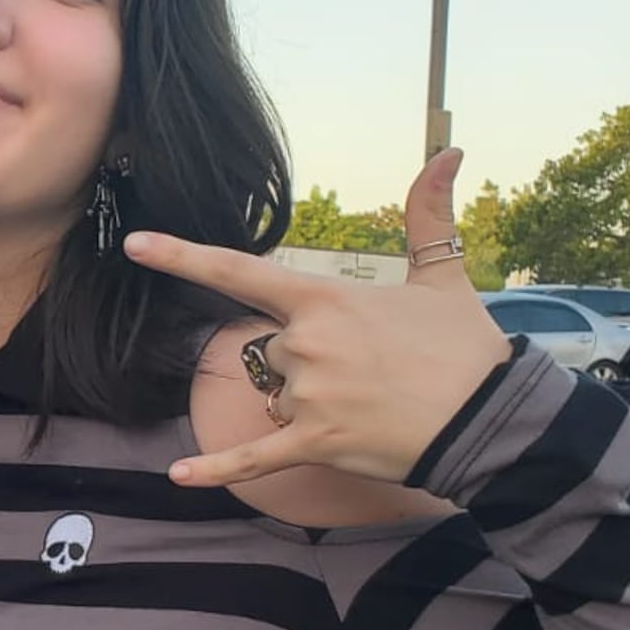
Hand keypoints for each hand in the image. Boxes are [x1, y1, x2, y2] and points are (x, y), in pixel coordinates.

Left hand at [125, 149, 509, 487]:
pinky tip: (178, 476)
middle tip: (372, 371)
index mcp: (324, 298)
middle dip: (309, 361)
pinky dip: (217, 470)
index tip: (135, 244)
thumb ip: (428, 215)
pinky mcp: (316, 443)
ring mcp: (307, 395)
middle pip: (273, 349)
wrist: (494, 418)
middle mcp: (305, 343)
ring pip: (279, 396)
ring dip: (311, 403)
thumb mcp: (444, 275)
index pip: (238, 271)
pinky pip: (254, 457)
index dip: (181, 257)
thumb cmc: (468, 347)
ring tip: (373, 403)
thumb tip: (451, 152)